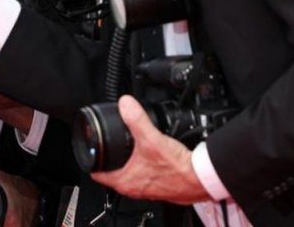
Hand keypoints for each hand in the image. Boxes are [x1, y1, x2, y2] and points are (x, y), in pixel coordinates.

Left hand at [90, 96, 209, 204]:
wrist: (201, 179)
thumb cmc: (178, 169)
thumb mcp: (152, 139)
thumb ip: (136, 120)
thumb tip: (125, 104)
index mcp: (125, 181)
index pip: (96, 173)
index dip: (92, 159)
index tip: (92, 147)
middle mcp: (133, 188)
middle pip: (112, 172)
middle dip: (110, 158)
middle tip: (109, 143)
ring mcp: (146, 188)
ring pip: (129, 173)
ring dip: (128, 161)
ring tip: (129, 146)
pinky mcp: (159, 186)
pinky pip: (145, 174)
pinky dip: (144, 164)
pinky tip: (151, 153)